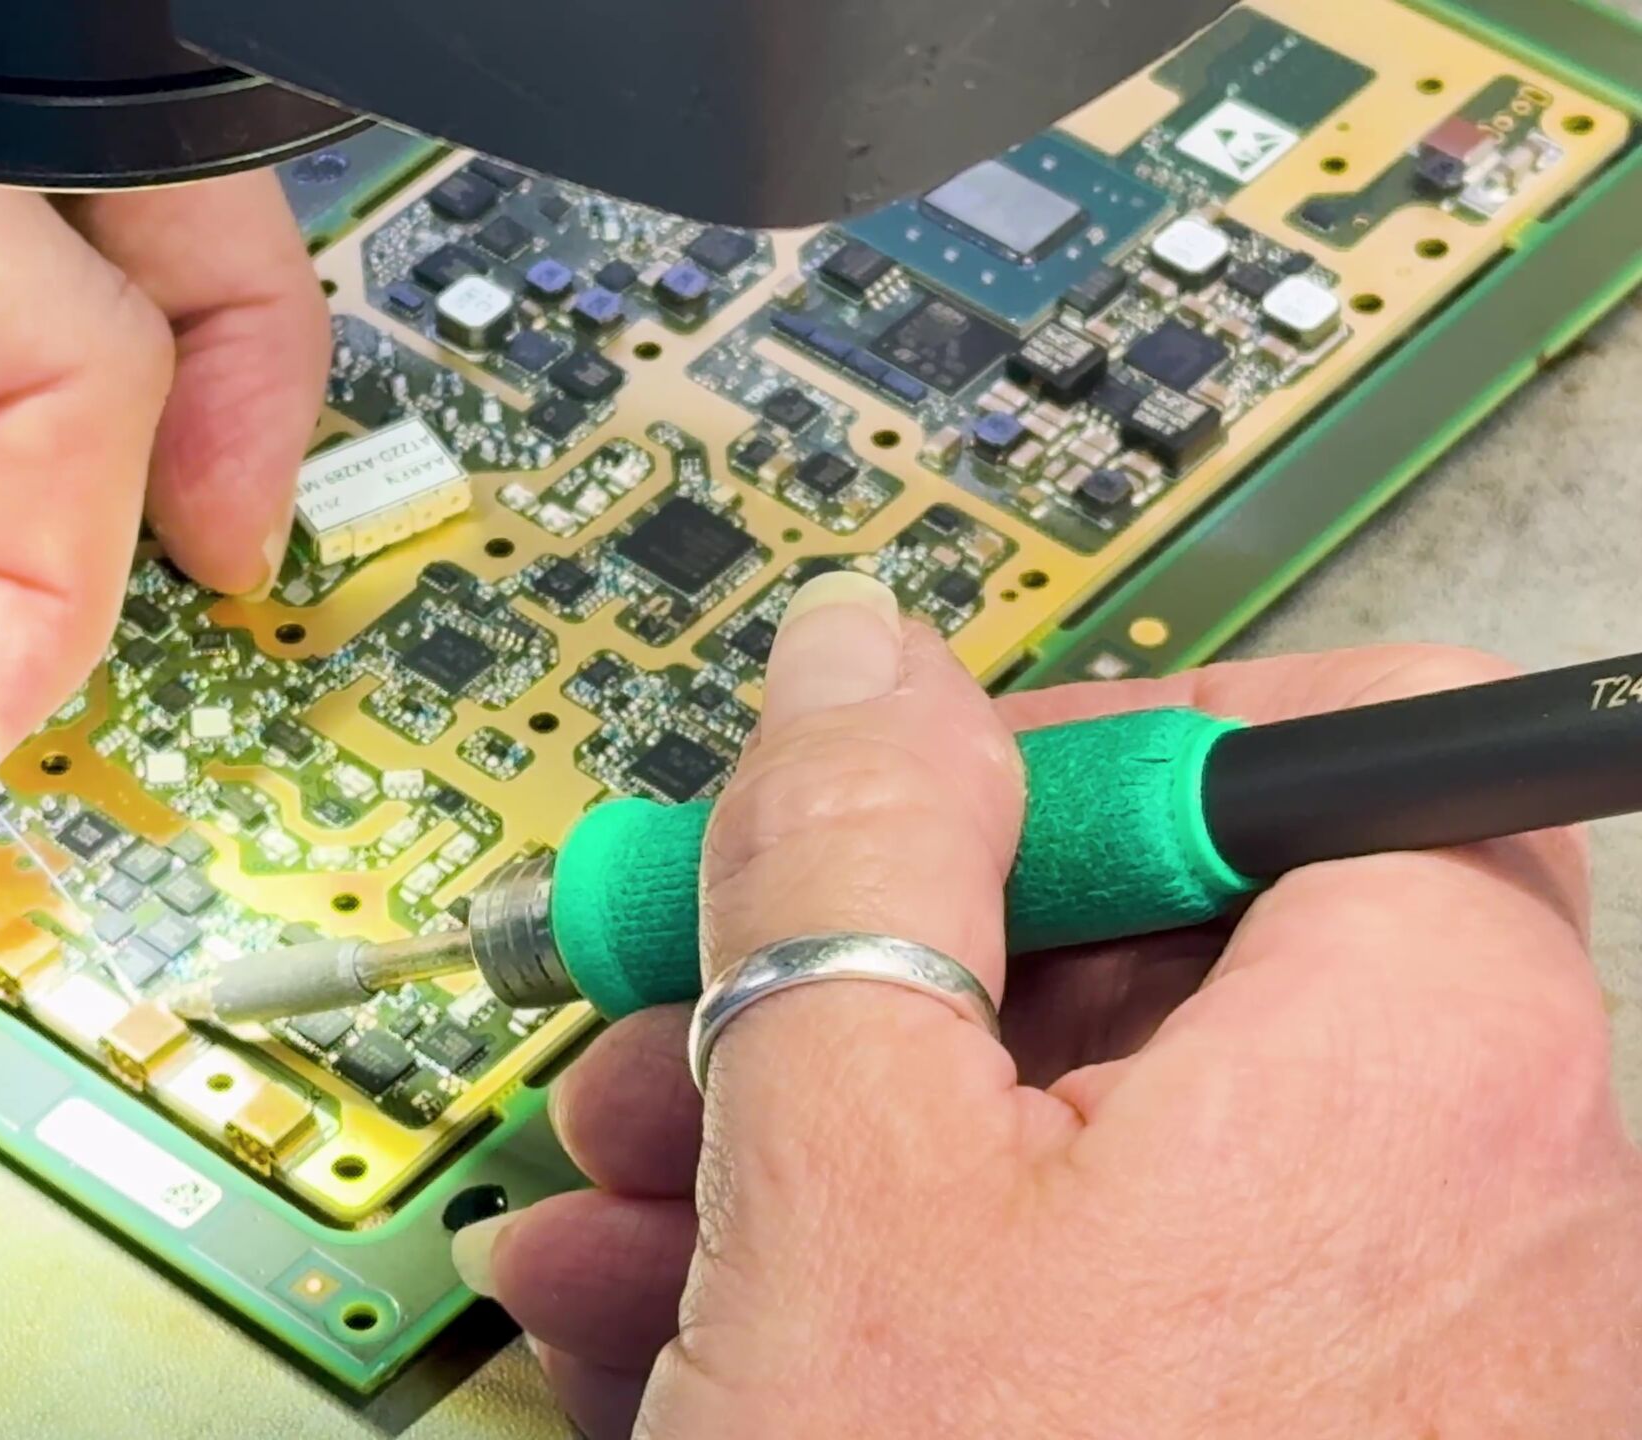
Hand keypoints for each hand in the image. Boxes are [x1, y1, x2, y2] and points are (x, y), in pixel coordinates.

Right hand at [462, 574, 1641, 1436]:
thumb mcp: (846, 1173)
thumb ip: (851, 856)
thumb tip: (858, 658)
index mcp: (1427, 1069)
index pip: (1317, 753)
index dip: (1067, 745)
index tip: (882, 812)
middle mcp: (1478, 1216)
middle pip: (1162, 968)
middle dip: (864, 979)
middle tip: (689, 1011)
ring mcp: (1394, 1375)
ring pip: (1089, 1161)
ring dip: (822, 1150)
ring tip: (630, 1198)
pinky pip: (1106, 1323)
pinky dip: (901, 1302)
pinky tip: (690, 1330)